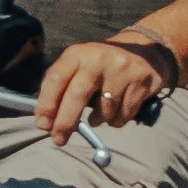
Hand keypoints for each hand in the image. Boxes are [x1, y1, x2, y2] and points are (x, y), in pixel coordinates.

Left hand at [36, 34, 179, 138]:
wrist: (144, 49)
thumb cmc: (102, 64)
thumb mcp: (80, 65)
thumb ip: (63, 87)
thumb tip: (47, 121)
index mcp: (77, 54)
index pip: (56, 78)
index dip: (47, 103)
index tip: (42, 124)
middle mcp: (98, 59)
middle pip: (77, 95)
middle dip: (65, 122)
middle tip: (59, 139)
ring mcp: (121, 70)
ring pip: (103, 111)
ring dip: (97, 121)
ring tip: (99, 114)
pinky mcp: (141, 82)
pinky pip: (123, 115)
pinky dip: (116, 120)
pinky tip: (117, 110)